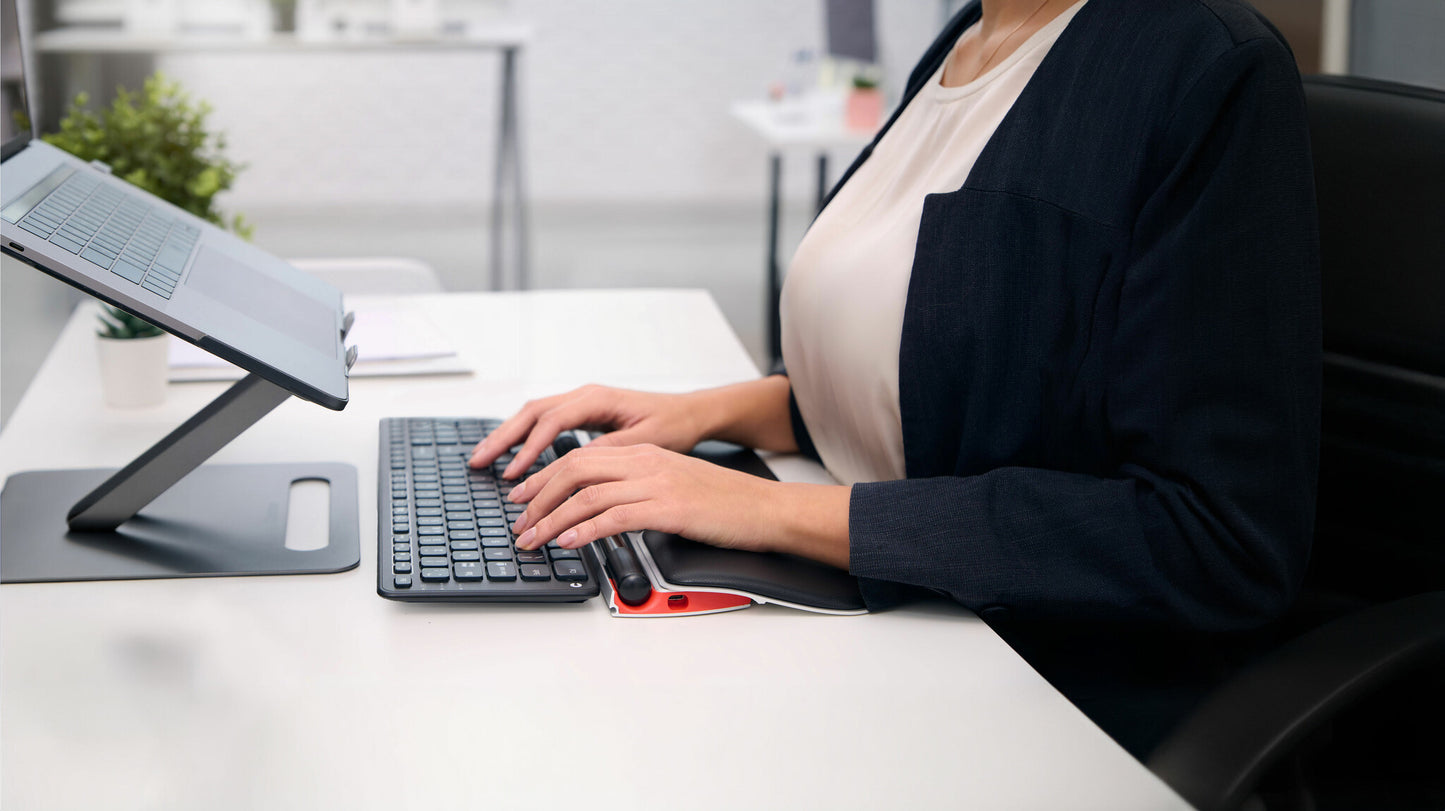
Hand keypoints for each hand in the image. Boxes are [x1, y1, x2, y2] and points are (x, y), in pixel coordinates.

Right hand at [468, 385, 708, 478]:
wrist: (690, 412)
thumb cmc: (673, 424)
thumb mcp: (645, 441)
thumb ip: (610, 451)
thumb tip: (578, 466)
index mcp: (597, 398)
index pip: (552, 421)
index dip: (529, 448)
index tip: (513, 474)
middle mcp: (585, 395)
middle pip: (531, 412)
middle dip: (502, 437)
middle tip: (478, 461)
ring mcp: (582, 402)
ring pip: (533, 414)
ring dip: (507, 436)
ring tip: (484, 458)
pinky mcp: (583, 413)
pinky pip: (544, 421)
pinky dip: (524, 436)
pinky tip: (512, 455)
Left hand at [508, 443, 851, 569]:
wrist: (766, 509)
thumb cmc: (725, 505)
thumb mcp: (675, 487)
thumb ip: (637, 492)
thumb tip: (599, 514)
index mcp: (645, 454)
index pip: (580, 456)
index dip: (544, 476)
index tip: (523, 498)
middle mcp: (647, 462)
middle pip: (574, 468)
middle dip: (538, 496)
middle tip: (517, 521)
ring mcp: (657, 483)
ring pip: (587, 494)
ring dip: (551, 518)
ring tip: (532, 540)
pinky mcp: (668, 507)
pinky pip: (614, 516)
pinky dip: (584, 529)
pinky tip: (568, 541)